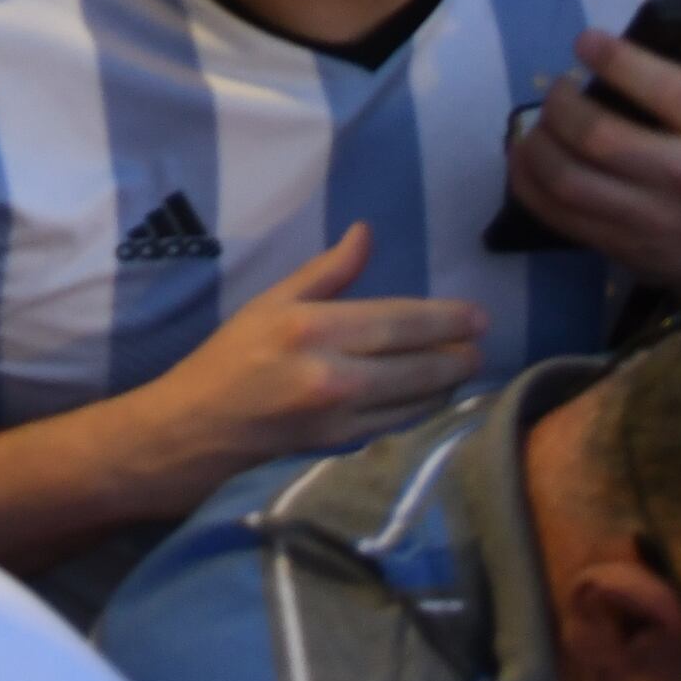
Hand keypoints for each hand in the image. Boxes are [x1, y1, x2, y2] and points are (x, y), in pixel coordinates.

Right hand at [126, 224, 487, 493]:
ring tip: (467, 366)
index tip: (478, 315)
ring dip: (448, 382)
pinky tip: (436, 397)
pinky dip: (424, 409)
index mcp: (315, 327)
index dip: (446, 319)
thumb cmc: (232, 356)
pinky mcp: (341, 447)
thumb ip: (326, 272)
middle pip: (418, 362)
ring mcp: (340, 416)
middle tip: (483, 341)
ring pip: (416, 399)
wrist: (198, 427)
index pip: (400, 321)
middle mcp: (334, 373)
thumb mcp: (272, 301)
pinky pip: (398, 424)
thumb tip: (366, 234)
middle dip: (458, 352)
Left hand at [509, 33, 680, 299]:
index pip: (660, 88)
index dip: (612, 60)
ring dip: (537, 145)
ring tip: (538, 123)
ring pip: (569, 180)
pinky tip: (526, 159)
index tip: (585, 42)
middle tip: (559, 88)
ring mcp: (651, 217)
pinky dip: (528, 184)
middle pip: (598, 137)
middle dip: (561, 105)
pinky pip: (558, 215)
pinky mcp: (622, 244)